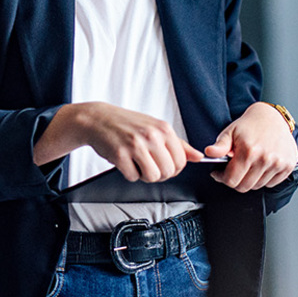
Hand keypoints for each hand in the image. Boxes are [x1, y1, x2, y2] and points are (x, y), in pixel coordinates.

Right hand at [33, 102, 202, 181]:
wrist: (98, 119)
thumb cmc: (128, 124)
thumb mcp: (156, 128)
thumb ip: (179, 144)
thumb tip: (198, 156)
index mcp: (163, 129)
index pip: (181, 161)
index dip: (173, 169)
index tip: (163, 164)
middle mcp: (151, 136)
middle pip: (168, 172)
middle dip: (158, 174)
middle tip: (147, 164)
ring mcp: (135, 145)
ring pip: (152, 177)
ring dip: (144, 175)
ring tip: (137, 163)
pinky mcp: (120, 155)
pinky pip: (133, 177)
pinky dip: (129, 173)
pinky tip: (124, 161)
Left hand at [204, 102, 297, 191]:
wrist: (273, 117)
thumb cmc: (250, 125)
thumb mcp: (230, 132)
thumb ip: (220, 146)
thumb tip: (209, 153)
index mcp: (249, 151)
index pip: (232, 180)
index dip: (222, 178)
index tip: (219, 174)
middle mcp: (265, 158)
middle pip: (244, 186)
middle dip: (235, 181)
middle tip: (232, 171)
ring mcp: (278, 163)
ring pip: (258, 186)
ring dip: (250, 180)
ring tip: (247, 166)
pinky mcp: (288, 166)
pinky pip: (271, 184)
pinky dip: (264, 179)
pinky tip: (260, 167)